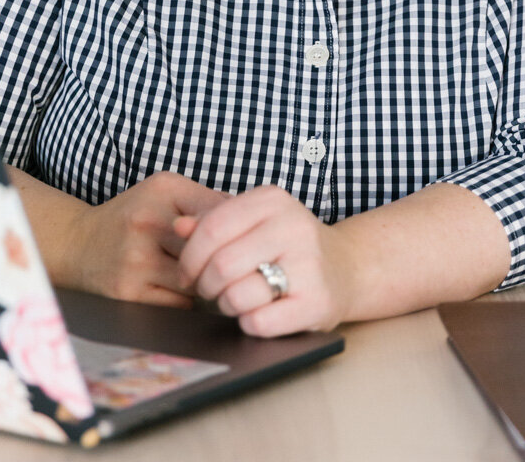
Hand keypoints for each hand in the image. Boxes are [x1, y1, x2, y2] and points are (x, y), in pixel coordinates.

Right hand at [65, 172, 228, 306]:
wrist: (78, 244)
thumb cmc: (132, 217)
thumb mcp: (165, 193)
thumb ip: (206, 200)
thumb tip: (252, 218)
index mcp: (163, 191)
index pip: (220, 213)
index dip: (237, 231)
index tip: (243, 240)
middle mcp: (148, 222)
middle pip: (211, 249)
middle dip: (223, 259)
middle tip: (231, 264)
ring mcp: (136, 259)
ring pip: (198, 280)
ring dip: (207, 283)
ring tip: (207, 277)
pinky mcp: (128, 292)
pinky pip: (180, 304)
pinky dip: (187, 301)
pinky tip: (182, 290)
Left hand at [175, 185, 355, 335]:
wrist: (346, 268)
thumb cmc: (288, 245)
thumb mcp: (253, 223)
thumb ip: (213, 223)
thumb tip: (178, 227)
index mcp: (272, 200)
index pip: (211, 228)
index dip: (189, 256)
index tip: (187, 273)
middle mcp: (293, 226)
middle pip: (220, 265)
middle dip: (205, 285)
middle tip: (209, 291)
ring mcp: (308, 264)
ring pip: (237, 295)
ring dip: (227, 305)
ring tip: (237, 299)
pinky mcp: (317, 302)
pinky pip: (259, 322)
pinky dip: (249, 323)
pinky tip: (258, 314)